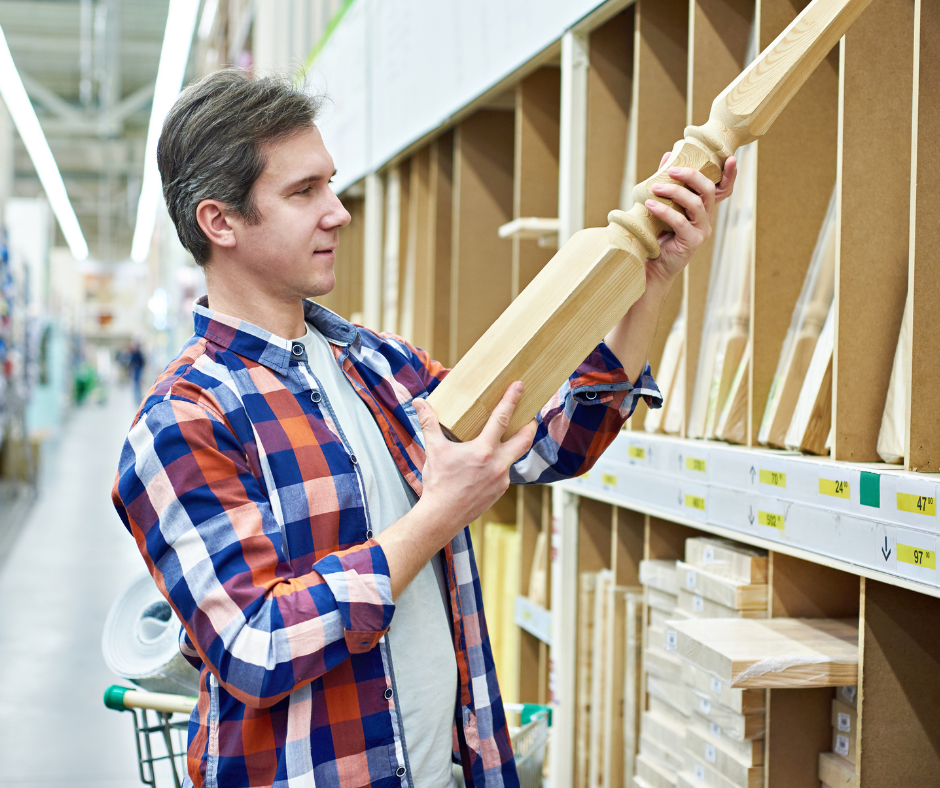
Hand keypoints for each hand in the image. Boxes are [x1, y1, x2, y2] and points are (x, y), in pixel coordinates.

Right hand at [413, 382, 536, 533]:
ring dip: (514, 446)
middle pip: (524, 440)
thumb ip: (429, 423)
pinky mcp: (500, 492)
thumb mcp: (434, 449)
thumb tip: (419, 402)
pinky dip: (502, 463)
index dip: (511, 400)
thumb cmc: (438, 483)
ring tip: (509, 438)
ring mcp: (501, 480)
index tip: (520, 386)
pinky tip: (493, 461)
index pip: (502, 419)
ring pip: (514, 457)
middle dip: (529, 425)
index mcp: (483, 450)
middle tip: (530, 415)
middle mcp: (498, 464)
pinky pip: (505, 472)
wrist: (441, 516)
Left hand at [643, 153, 737, 285]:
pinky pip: (681, 221)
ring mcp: (702, 230)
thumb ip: (668, 182)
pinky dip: (664, 211)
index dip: (730, 174)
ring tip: (655, 188)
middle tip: (671, 170)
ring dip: (674, 192)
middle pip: (708, 190)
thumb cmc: (657, 234)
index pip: (723, 189)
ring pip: (695, 204)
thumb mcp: (663, 204)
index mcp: (704, 208)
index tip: (730, 158)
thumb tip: (668, 155)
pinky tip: (650, 205)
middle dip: (691, 176)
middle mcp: (707, 218)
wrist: (653, 264)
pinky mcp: (692, 241)